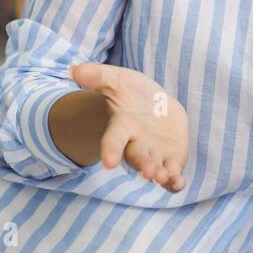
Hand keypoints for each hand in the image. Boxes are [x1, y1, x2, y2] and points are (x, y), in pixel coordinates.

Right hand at [69, 62, 188, 192]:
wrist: (152, 104)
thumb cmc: (130, 92)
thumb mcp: (115, 79)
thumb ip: (97, 76)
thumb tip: (74, 70)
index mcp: (121, 127)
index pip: (113, 141)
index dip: (110, 151)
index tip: (108, 163)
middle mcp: (136, 144)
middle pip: (137, 157)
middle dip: (143, 164)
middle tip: (148, 172)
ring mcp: (155, 153)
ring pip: (155, 168)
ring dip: (159, 174)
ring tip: (163, 177)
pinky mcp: (172, 157)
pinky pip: (172, 172)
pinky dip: (175, 180)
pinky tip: (178, 182)